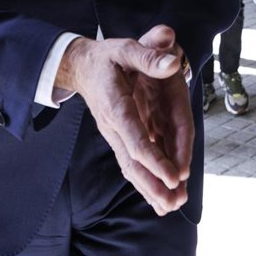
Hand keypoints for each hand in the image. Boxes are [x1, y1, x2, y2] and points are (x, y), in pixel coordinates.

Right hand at [56, 26, 192, 215]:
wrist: (82, 66)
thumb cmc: (107, 56)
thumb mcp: (126, 48)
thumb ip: (149, 56)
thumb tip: (173, 63)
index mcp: (116, 105)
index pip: (136, 138)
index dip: (154, 159)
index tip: (173, 177)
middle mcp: (113, 125)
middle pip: (133, 161)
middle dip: (153, 183)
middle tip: (173, 203)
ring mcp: (114, 133)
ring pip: (131, 166)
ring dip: (149, 187)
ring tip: (170, 207)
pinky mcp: (118, 136)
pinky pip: (131, 161)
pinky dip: (144, 179)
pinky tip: (157, 195)